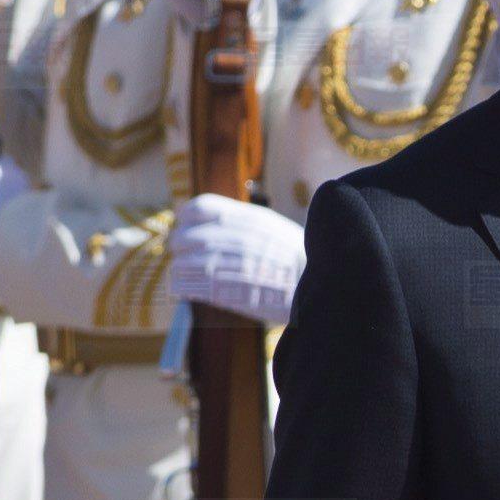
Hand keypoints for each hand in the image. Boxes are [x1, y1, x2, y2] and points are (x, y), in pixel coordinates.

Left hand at [170, 193, 305, 323]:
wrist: (320, 289)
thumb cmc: (297, 262)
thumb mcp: (275, 229)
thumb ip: (244, 223)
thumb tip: (213, 220)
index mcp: (247, 219)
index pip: (198, 208)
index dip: (186, 218)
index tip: (186, 227)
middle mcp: (235, 239)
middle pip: (185, 236)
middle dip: (179, 247)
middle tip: (183, 255)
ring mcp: (230, 265)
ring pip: (181, 262)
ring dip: (180, 268)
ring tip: (186, 274)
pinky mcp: (226, 291)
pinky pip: (186, 285)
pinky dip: (182, 286)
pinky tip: (188, 288)